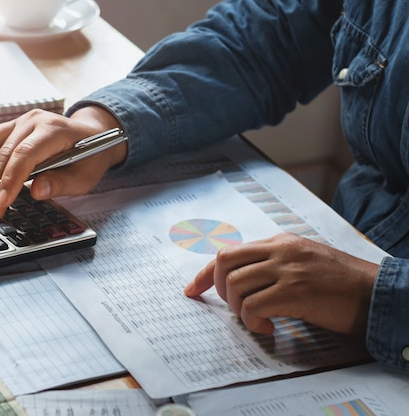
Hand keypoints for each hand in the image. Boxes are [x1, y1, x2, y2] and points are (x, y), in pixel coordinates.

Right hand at [0, 106, 125, 218]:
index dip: (11, 179)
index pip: (25, 154)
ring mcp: (20, 120)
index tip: (3, 203)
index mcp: (55, 129)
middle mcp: (34, 120)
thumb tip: (36, 191)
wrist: (90, 136)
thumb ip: (61, 184)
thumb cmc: (87, 158)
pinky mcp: (10, 126)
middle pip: (5, 152)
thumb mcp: (84, 177)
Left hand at [184, 232, 378, 335]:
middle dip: (219, 287)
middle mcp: (281, 250)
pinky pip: (253, 306)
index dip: (206, 273)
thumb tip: (242, 280)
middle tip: (234, 306)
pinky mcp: (295, 292)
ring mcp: (287, 269)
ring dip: (238, 308)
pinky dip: (253, 321)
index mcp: (281, 242)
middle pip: (225, 261)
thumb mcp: (305, 260)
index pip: (231, 251)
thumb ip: (275, 264)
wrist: (377, 293)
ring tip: (257, 319)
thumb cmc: (342, 283)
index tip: (192, 289)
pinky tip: (269, 328)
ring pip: (235, 284)